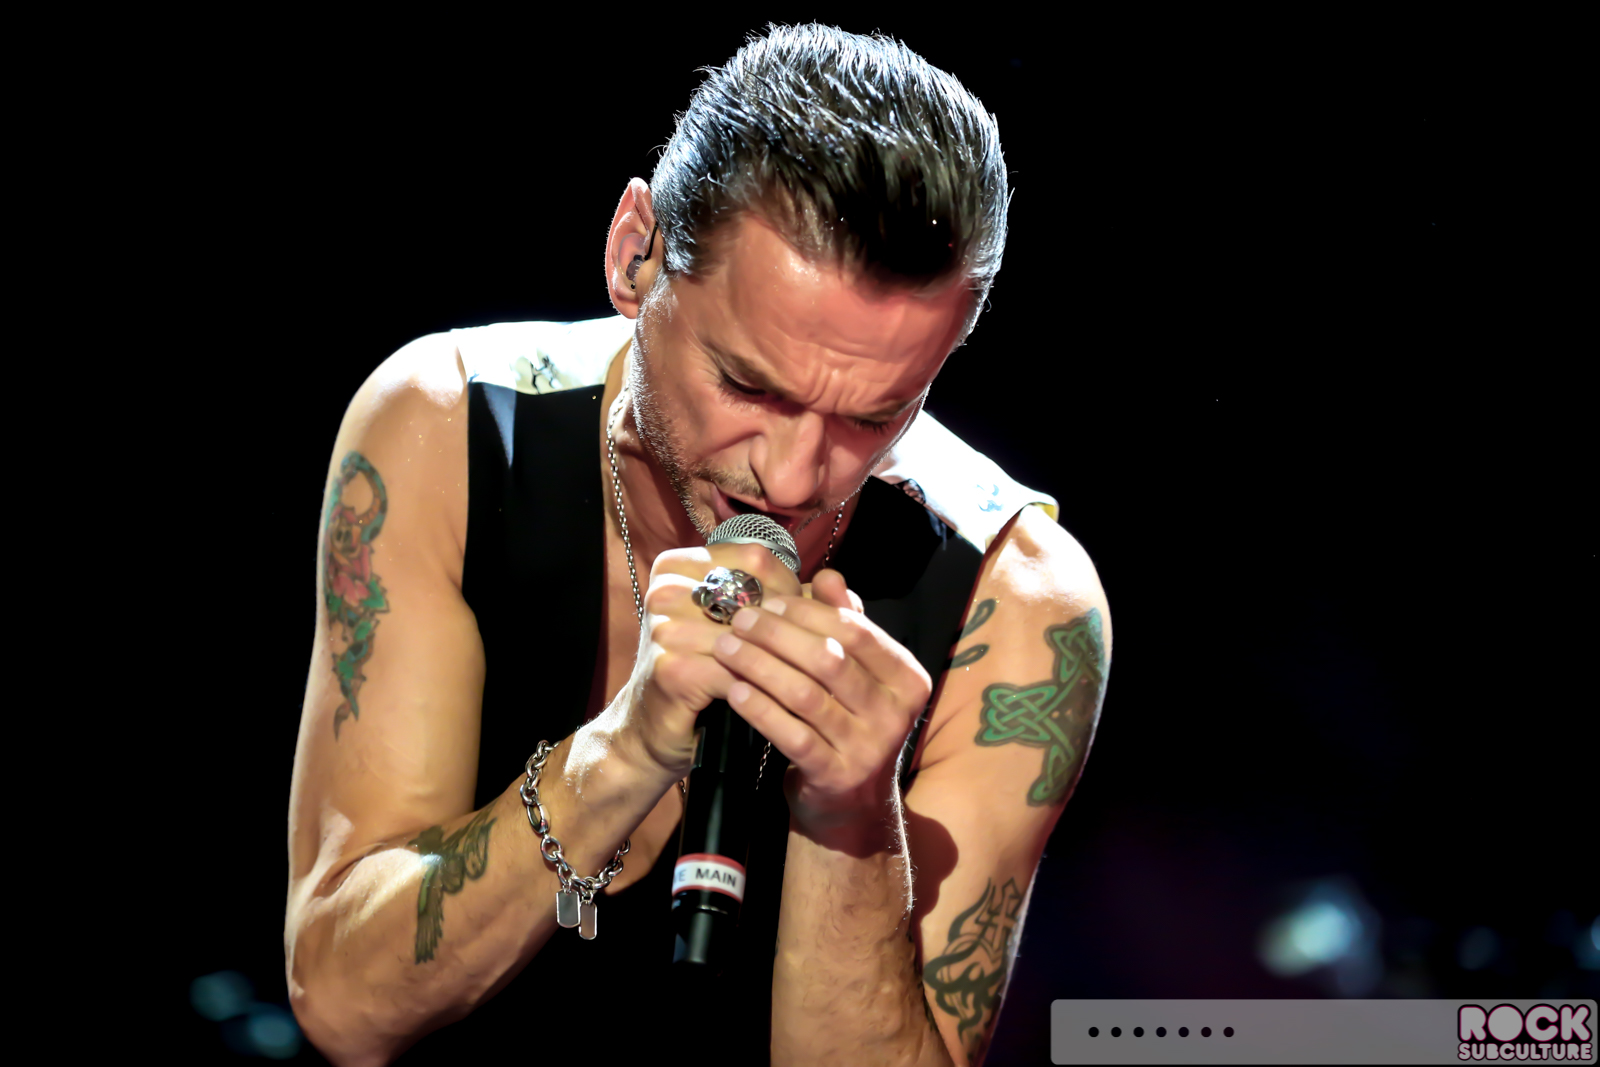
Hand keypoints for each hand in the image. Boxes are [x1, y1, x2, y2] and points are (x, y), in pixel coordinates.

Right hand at [616, 542, 801, 780]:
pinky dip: (766, 688)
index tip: (807, 617)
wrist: (655, 728)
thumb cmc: (705, 672)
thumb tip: (836, 582)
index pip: (755, 559)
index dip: (791, 588)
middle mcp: (667, 588)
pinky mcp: (671, 667)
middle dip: (792, 625)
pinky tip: (785, 700)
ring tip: (813, 678)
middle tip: (817, 651)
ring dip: (786, 660)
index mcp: (679, 566)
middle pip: (755, 595)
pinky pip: (737, 673)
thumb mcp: (741, 629)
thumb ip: (787, 601)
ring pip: (751, 638)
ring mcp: (666, 626)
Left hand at [710, 569, 931, 840]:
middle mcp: (896, 713)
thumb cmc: (849, 724)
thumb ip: (846, 625)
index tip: (769, 601)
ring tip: (725, 648)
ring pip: (805, 694)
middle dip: (777, 634)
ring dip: (759, 666)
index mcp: (907, 679)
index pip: (855, 631)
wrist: (851, 806)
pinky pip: (792, 734)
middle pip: (828, 659)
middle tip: (738, 620)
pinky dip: (760, 709)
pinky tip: (734, 691)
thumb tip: (828, 575)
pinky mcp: (837, 776)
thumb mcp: (857, 676)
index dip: (808, 612)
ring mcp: (869, 748)